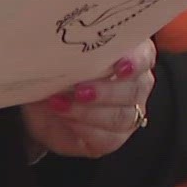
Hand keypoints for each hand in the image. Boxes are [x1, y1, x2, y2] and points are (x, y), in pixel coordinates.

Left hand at [22, 41, 156, 159]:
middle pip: (136, 89)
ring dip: (90, 111)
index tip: (119, 65)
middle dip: (107, 90)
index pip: (144, 55)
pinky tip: (65, 117)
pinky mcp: (113, 139)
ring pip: (122, 116)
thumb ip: (74, 50)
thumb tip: (62, 47)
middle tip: (80, 89)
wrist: (42, 103)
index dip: (135, 61)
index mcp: (130, 54)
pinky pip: (107, 138)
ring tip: (62, 104)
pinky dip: (83, 128)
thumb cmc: (59, 70)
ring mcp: (127, 114)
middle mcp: (136, 84)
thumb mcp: (63, 54)